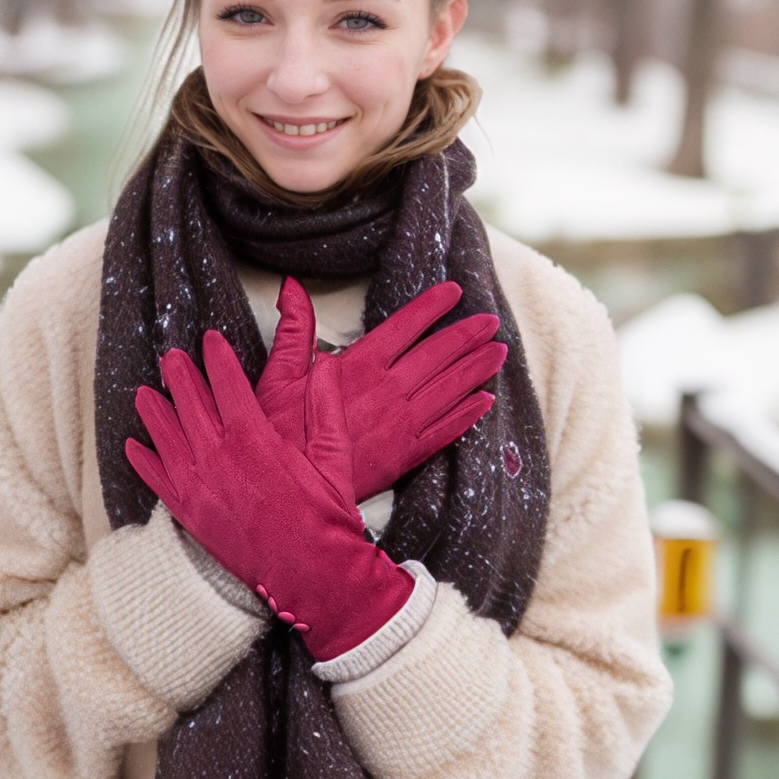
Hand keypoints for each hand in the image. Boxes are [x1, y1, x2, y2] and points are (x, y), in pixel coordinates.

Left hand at [125, 330, 413, 663]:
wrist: (311, 577)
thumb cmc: (326, 518)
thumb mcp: (334, 457)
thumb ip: (325, 407)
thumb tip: (327, 364)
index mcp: (255, 438)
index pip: (228, 383)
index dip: (217, 358)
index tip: (210, 341)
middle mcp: (219, 457)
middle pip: (190, 404)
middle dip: (180, 376)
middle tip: (171, 358)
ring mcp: (199, 487)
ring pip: (166, 438)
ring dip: (154, 412)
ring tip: (144, 393)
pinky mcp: (190, 516)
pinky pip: (157, 482)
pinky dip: (142, 461)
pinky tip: (133, 445)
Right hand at [256, 279, 506, 500]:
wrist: (289, 490)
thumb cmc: (279, 431)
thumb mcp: (279, 374)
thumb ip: (294, 328)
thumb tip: (291, 287)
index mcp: (360, 366)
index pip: (405, 326)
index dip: (432, 306)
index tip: (454, 291)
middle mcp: (388, 391)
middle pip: (437, 355)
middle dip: (467, 334)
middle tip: (491, 320)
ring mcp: (401, 424)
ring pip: (449, 390)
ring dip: (476, 369)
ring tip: (499, 351)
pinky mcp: (406, 456)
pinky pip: (445, 431)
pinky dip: (468, 415)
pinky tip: (485, 402)